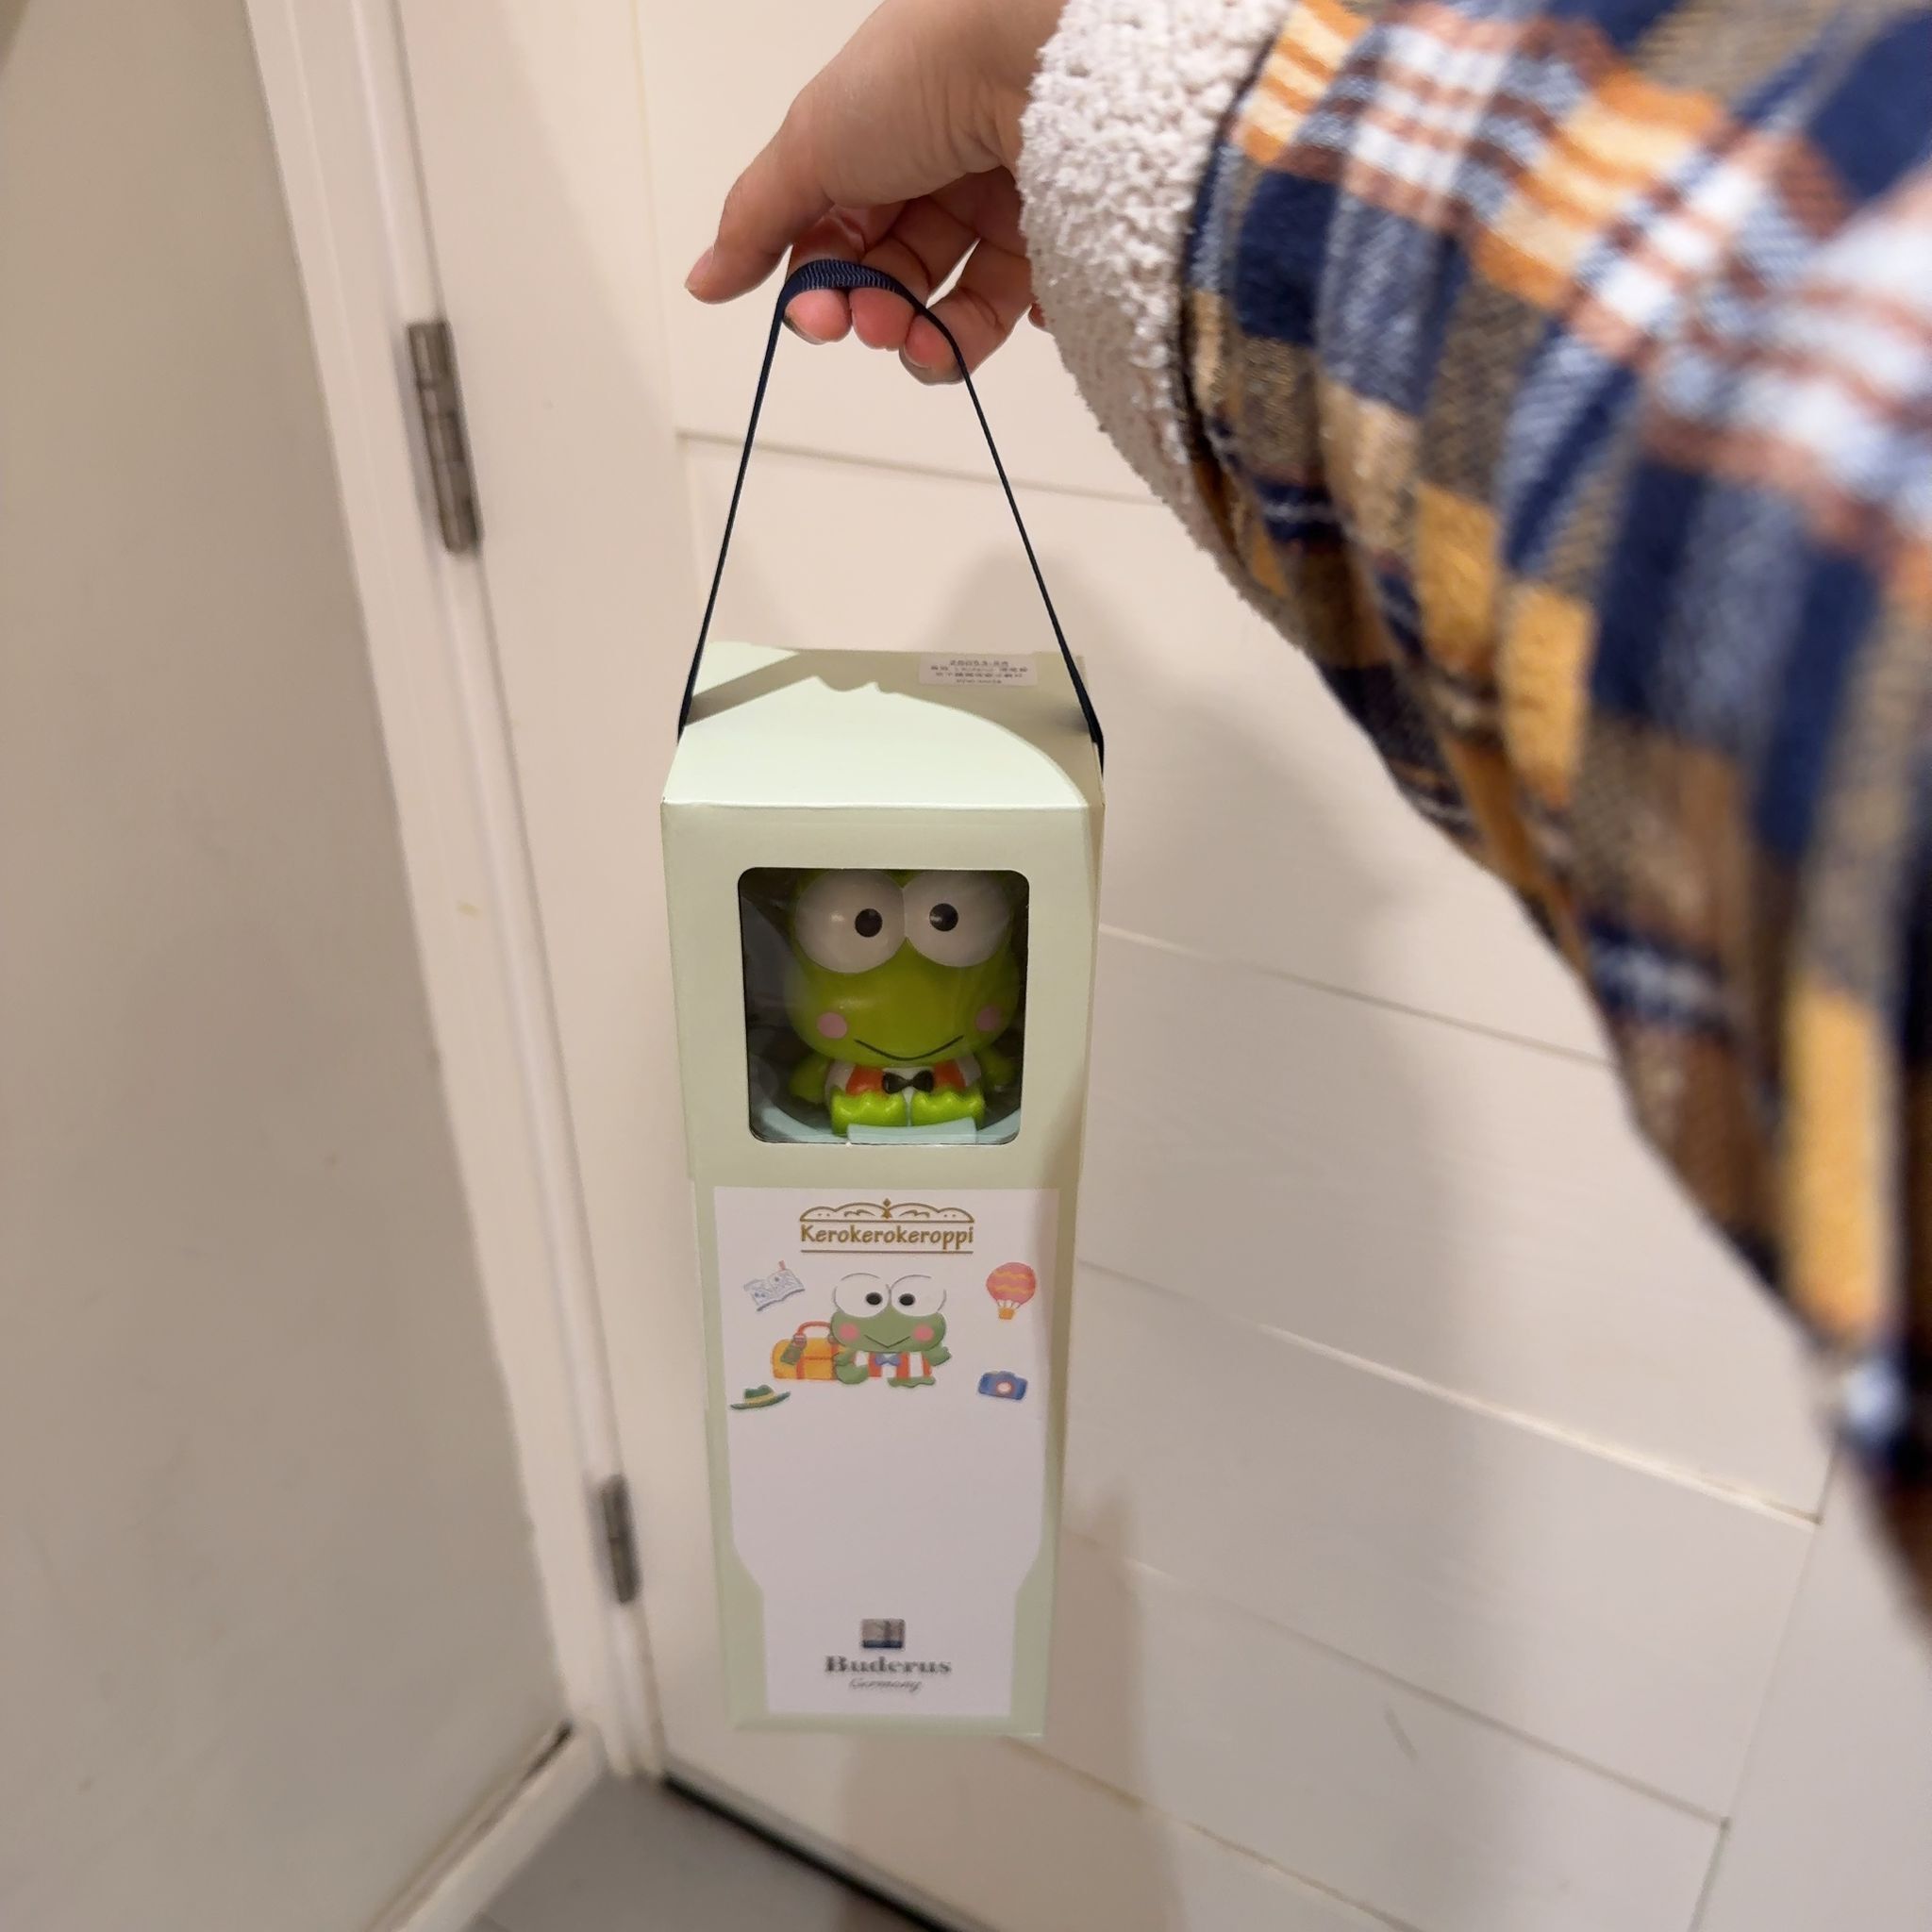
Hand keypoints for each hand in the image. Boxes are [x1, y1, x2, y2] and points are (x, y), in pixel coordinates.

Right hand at [684, 0, 1065, 380]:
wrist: (1031, 54)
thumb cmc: (918, 76)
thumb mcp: (812, 144)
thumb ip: (757, 221)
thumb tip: (702, 281)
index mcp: (877, 142)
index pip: (838, 235)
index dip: (820, 284)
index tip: (816, 316)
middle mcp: (939, 171)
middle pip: (894, 274)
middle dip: (871, 314)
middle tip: (868, 325)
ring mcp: (1000, 203)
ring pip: (954, 302)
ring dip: (927, 340)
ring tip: (921, 344)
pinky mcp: (1055, 235)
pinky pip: (1020, 306)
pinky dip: (994, 331)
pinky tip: (990, 324)